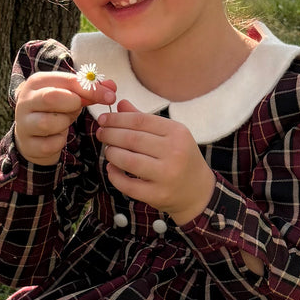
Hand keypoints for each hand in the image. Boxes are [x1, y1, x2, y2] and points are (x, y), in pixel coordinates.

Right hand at [13, 71, 115, 165]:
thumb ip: (91, 91)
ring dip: (64, 124)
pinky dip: (60, 141)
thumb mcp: (71, 96)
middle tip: (77, 109)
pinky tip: (57, 137)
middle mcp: (26, 100)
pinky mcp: (27, 144)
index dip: (92, 89)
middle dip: (73, 105)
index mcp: (37, 82)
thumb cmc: (55, 111)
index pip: (67, 80)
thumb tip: (112, 87)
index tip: (111, 96)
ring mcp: (24, 123)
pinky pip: (51, 144)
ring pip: (49, 123)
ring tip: (63, 122)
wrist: (32, 136)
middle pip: (52, 98)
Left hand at [96, 98, 214, 224]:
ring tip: (108, 150)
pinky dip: (114, 176)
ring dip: (112, 154)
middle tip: (100, 133)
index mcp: (177, 133)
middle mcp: (174, 152)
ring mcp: (167, 175)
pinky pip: (128, 185)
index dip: (117, 118)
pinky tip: (111, 169)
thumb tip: (120, 104)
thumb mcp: (171, 135)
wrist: (199, 191)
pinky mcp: (158, 195)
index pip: (140, 120)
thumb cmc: (181, 158)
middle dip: (110, 134)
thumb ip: (145, 120)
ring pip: (128, 161)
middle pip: (132, 139)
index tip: (103, 119)